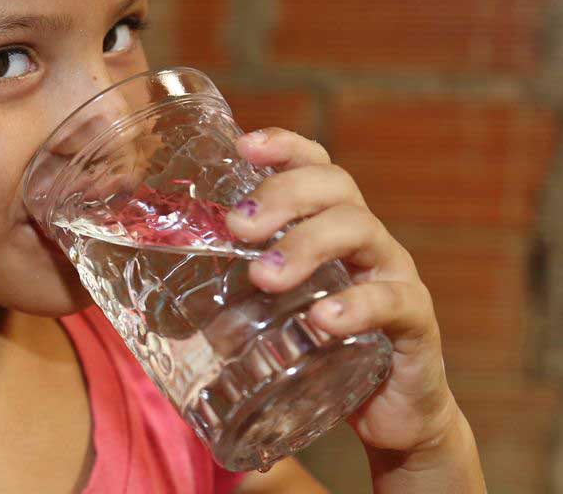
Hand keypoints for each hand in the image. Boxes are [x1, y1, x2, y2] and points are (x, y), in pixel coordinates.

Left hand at [224, 128, 462, 458]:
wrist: (386, 416)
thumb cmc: (317, 350)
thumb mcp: (271, 315)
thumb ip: (226, 297)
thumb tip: (147, 296)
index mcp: (329, 226)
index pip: (314, 166)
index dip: (284, 146)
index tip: (244, 146)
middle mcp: (366, 240)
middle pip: (335, 187)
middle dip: (284, 195)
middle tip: (238, 226)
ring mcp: (394, 276)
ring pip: (360, 232)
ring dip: (308, 245)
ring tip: (265, 277)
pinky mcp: (415, 323)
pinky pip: (393, 302)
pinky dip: (356, 307)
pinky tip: (323, 321)